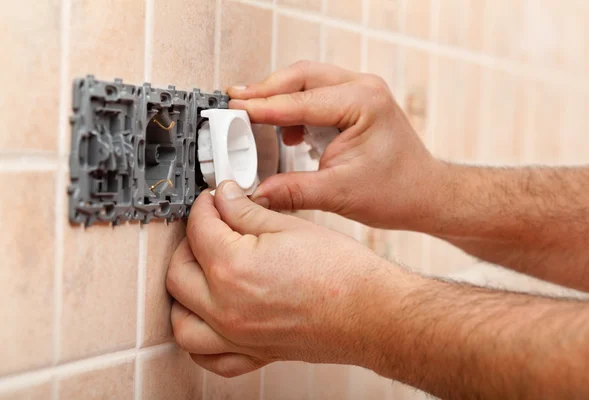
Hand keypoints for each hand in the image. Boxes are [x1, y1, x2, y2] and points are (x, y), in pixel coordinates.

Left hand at [166, 181, 396, 376]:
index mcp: (232, 270)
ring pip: (182, 322)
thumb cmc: (341, 274)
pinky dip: (198, 340)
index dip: (205, 206)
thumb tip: (225, 198)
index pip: (199, 229)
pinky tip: (207, 320)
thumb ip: (247, 211)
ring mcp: (237, 337)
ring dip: (182, 294)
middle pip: (178, 274)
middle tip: (208, 227)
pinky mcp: (253, 354)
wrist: (372, 312)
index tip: (214, 199)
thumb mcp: (289, 227)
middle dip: (187, 243)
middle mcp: (226, 309)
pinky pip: (208, 358)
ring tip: (199, 273)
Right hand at [227, 61, 444, 229]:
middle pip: (302, 77)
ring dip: (280, 96)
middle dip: (267, 90)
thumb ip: (292, 191)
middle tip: (236, 102)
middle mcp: (364, 89)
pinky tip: (285, 129)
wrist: (424, 195)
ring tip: (253, 114)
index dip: (263, 107)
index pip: (301, 101)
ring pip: (309, 82)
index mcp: (363, 103)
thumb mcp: (338, 194)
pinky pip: (318, 95)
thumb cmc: (397, 192)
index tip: (234, 110)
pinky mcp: (356, 104)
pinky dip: (295, 107)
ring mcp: (362, 93)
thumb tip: (256, 192)